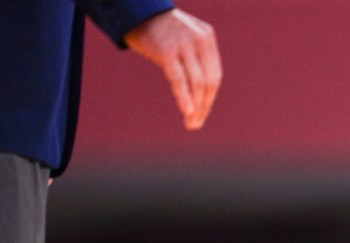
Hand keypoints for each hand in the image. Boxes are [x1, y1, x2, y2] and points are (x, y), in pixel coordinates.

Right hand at [124, 9, 221, 129]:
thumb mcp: (183, 38)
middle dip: (204, 106)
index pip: (214, 75)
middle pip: (209, 81)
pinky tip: (187, 112)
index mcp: (207, 37)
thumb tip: (199, 94)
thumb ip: (194, 58)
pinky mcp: (167, 51)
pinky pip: (179, 80)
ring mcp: (184, 44)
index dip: (209, 98)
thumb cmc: (158, 30)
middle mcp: (200, 39)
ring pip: (197, 83)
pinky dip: (184, 98)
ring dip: (195, 107)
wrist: (134, 10)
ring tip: (191, 124)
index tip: (202, 113)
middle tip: (196, 124)